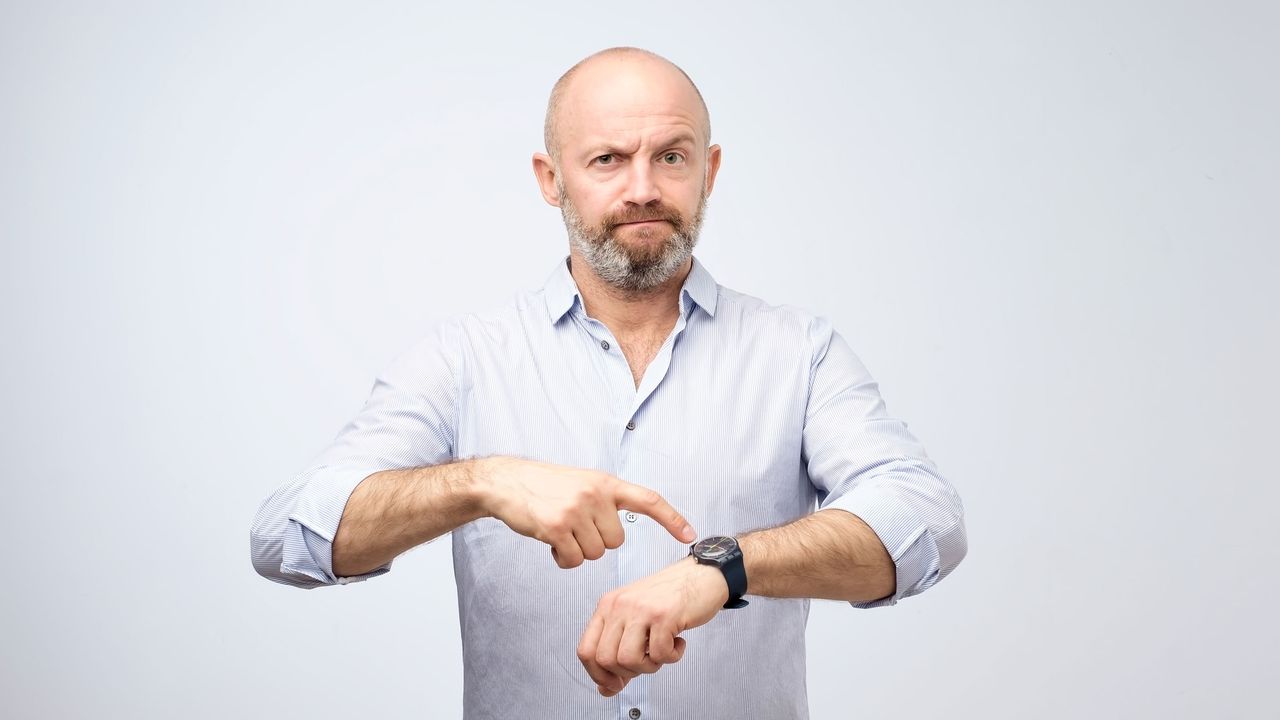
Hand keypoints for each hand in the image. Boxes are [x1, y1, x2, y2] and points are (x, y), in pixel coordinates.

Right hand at [475, 456, 695, 567]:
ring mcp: (576, 509)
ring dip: (577, 551)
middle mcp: (595, 494)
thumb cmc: (545, 486)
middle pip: (615, 542)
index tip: (690, 534)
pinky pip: (574, 560)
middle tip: (574, 527)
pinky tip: (550, 542)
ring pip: (595, 553)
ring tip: (559, 531)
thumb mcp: (582, 483)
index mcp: (606, 483)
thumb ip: (603, 501)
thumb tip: (617, 533)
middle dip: (596, 542)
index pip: (648, 500)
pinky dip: (563, 559)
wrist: (507, 482)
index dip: (671, 518)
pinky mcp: (557, 526)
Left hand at [577, 557, 729, 695]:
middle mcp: (619, 605)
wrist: (701, 575)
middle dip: (627, 673)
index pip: (585, 650)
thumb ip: (618, 652)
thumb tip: (605, 689)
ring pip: (628, 660)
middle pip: (605, 659)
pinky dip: (672, 657)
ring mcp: (640, 609)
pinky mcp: (664, 615)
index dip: (598, 674)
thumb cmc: (669, 599)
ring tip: (662, 652)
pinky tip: (678, 643)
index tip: (615, 682)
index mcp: (607, 606)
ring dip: (649, 667)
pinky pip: (659, 654)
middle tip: (646, 662)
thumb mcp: (636, 621)